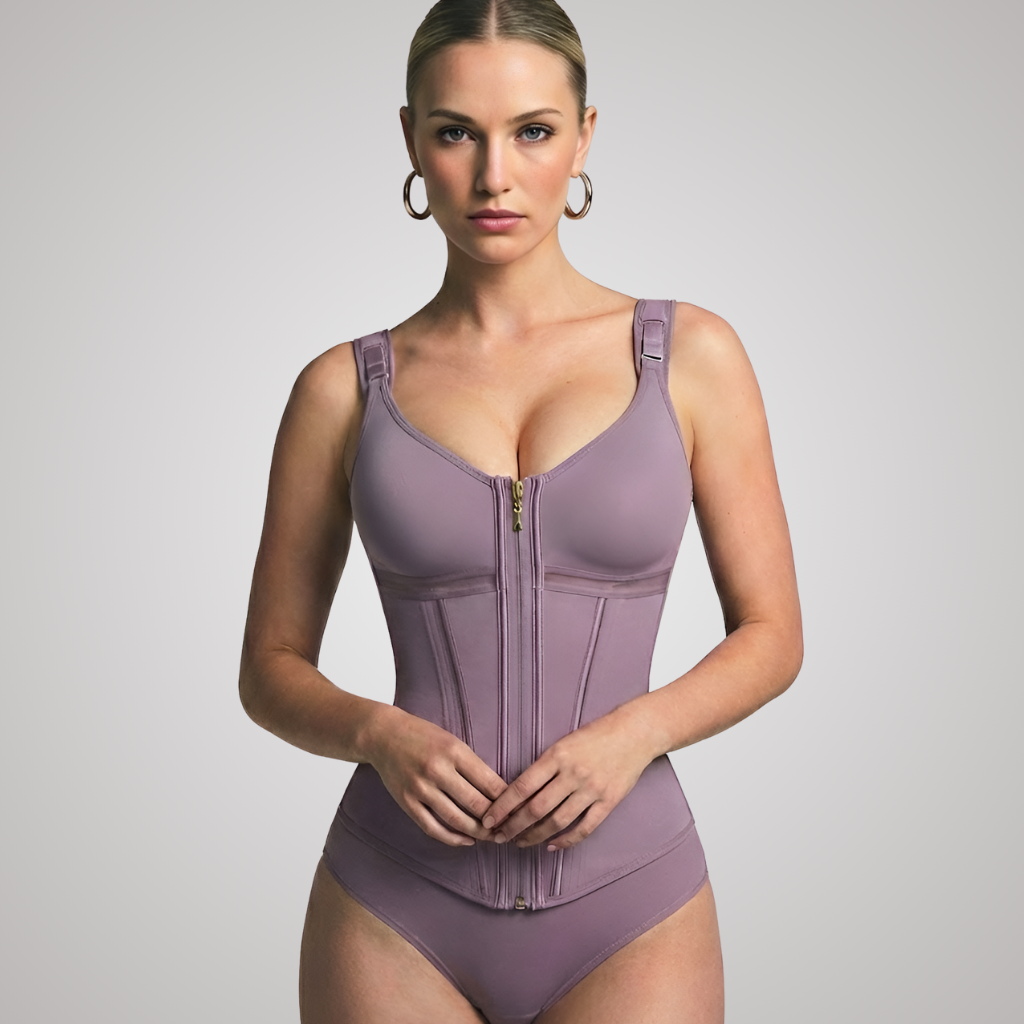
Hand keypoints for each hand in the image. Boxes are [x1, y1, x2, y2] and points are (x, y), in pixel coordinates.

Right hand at [368, 705, 505, 846]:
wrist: (384, 735)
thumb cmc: (424, 736)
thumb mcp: (453, 741)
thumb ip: (473, 765)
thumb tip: (500, 792)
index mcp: (454, 751)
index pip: (489, 782)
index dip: (507, 800)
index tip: (519, 809)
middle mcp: (437, 770)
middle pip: (476, 804)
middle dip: (497, 821)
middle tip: (510, 829)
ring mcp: (420, 788)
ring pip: (457, 820)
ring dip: (478, 833)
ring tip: (492, 837)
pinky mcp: (407, 802)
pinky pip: (433, 828)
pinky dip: (453, 838)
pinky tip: (466, 840)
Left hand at [481, 707, 656, 850]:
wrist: (634, 733)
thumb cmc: (595, 735)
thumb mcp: (563, 743)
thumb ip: (544, 766)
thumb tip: (517, 793)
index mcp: (557, 755)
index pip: (522, 786)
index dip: (502, 806)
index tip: (488, 819)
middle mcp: (573, 774)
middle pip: (536, 808)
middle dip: (513, 826)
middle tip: (498, 837)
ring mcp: (591, 789)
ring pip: (557, 822)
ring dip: (535, 836)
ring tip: (520, 843)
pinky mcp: (608, 802)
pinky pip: (584, 828)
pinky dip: (566, 840)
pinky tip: (551, 846)